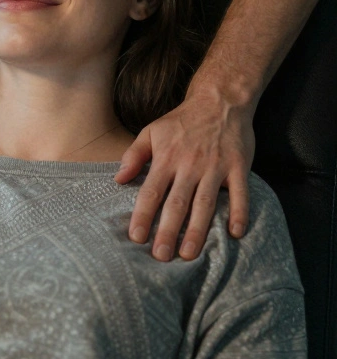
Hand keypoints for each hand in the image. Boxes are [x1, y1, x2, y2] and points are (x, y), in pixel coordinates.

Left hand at [117, 86, 255, 260]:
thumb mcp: (151, 131)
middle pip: (177, 203)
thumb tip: (117, 179)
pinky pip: (240, 194)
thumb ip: (133, 155)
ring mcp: (216, 167)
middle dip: (168, 231)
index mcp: (166, 158)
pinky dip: (239, 213)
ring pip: (205, 204)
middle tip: (161, 256)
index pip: (151, 192)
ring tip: (188, 254)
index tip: (136, 237)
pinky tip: (234, 234)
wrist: (220, 101)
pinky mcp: (239, 167)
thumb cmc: (181, 121)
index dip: (143, 215)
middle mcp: (189, 165)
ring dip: (198, 230)